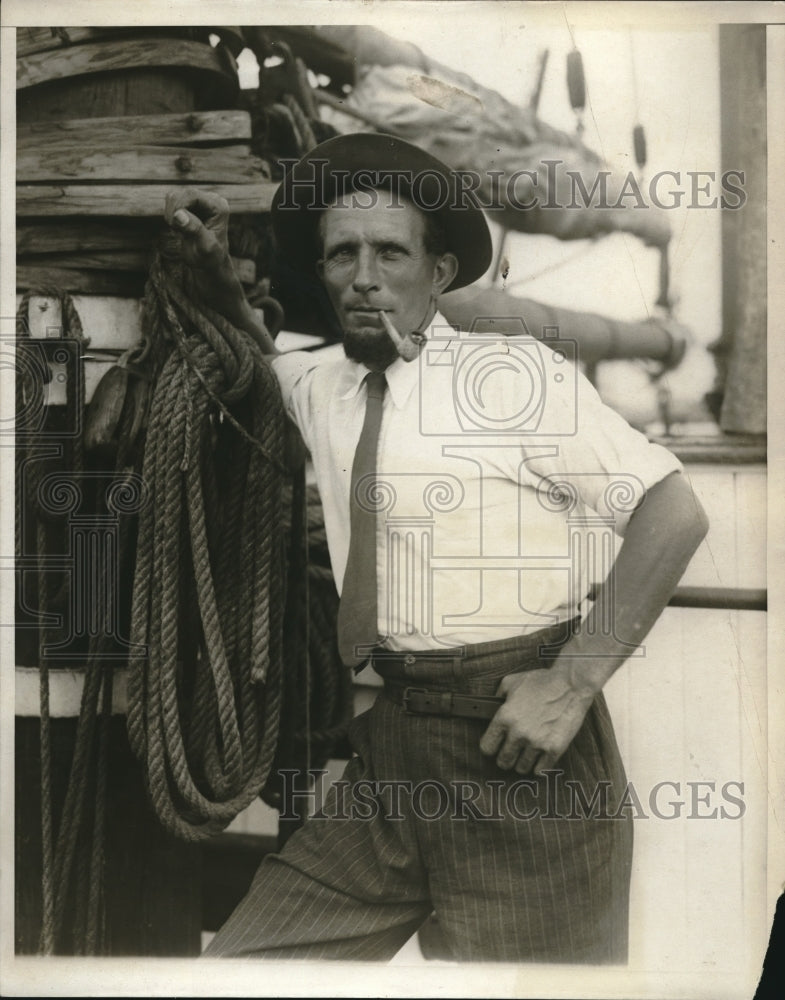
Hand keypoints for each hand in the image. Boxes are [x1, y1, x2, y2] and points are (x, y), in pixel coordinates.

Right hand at [164, 187, 245, 322]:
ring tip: (178, 231)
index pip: (191, 194)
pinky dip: (170, 215)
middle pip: (181, 193)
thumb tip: (179, 215)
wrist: (209, 268)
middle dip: (173, 210)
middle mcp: (211, 200)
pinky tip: (178, 228)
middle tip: (175, 230)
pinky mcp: (191, 207)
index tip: (174, 224)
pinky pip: (172, 203)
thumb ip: (194, 229)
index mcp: (219, 206)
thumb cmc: (210, 261)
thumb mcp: (204, 247)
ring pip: (174, 197)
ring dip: (170, 213)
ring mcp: (201, 203)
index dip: (178, 206)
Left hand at [479, 667, 595, 775]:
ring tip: (526, 755)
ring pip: (521, 768)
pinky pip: (540, 770)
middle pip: (503, 762)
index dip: (490, 748)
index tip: (494, 747)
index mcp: (504, 717)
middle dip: (505, 758)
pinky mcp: (554, 749)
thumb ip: (498, 697)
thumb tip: (491, 708)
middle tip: (511, 753)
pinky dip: (539, 766)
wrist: (571, 684)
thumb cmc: (542, 681)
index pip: (486, 747)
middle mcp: (518, 733)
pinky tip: (540, 758)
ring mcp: (536, 742)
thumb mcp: (512, 682)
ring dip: (522, 763)